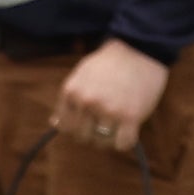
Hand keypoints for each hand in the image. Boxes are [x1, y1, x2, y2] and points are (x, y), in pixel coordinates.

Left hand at [50, 38, 171, 156]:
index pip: (64, 127)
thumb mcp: (81, 76)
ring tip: (117, 123)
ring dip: (109, 138)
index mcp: (71, 91)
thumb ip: (68, 100)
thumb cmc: (109, 64)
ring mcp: (109, 110)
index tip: (87, 120)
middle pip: (82, 137)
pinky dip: (125, 141)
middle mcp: (87, 101)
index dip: (76, 126)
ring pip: (102, 143)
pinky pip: (122, 144)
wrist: (139, 50)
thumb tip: (54, 124)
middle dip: (93, 132)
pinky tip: (129, 128)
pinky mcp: (130, 116)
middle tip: (105, 120)